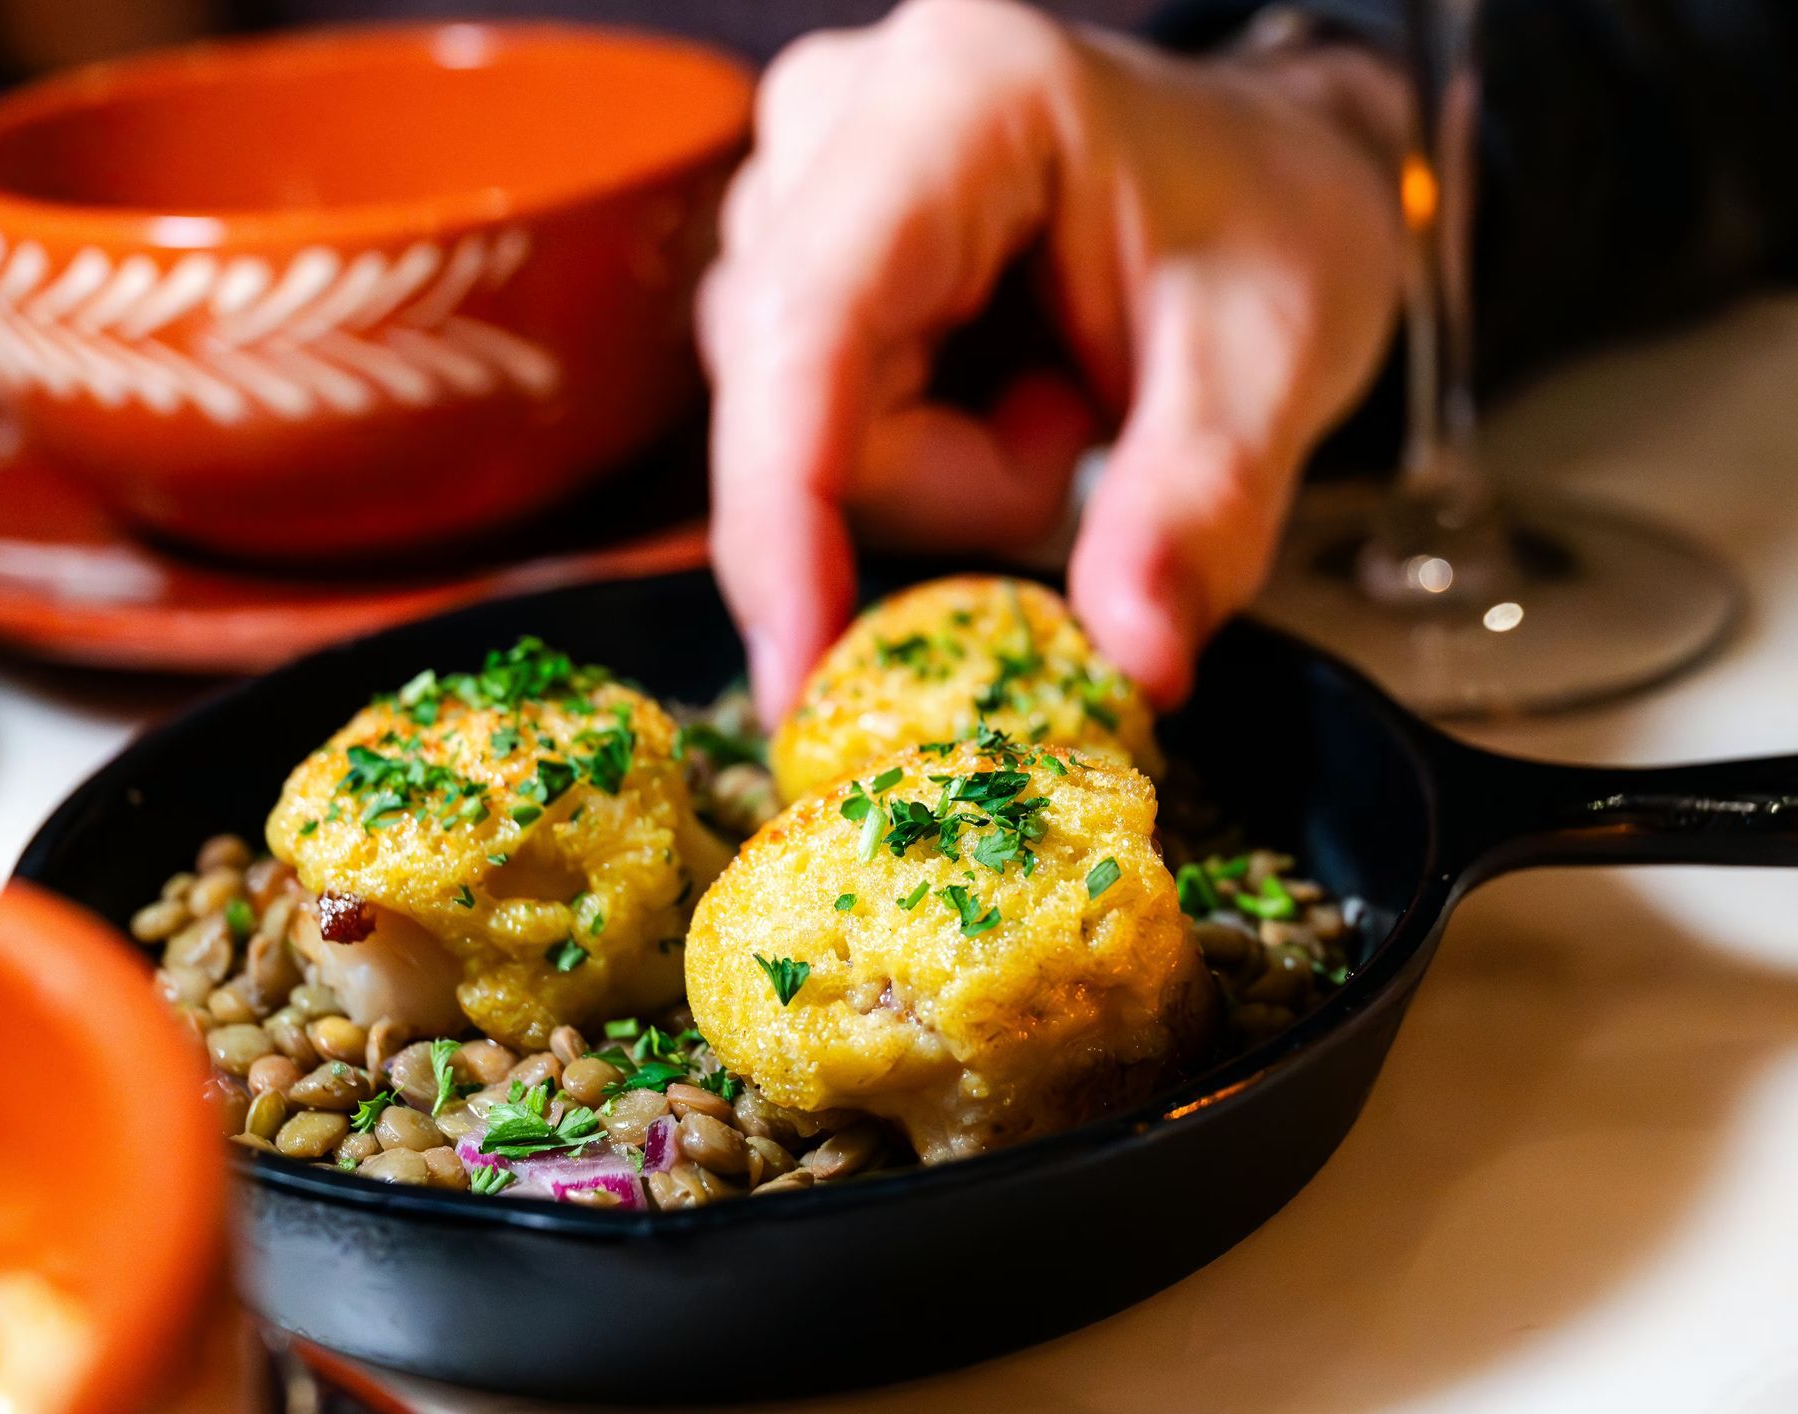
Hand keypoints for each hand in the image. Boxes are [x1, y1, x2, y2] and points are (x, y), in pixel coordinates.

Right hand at [699, 0, 1406, 721]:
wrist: (1269, 174)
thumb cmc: (1272, 224)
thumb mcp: (1274, 363)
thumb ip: (1200, 510)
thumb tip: (1135, 663)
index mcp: (959, 97)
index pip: (813, 329)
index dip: (784, 512)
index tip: (800, 672)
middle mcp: (838, 124)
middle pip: (797, 407)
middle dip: (949, 486)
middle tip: (1078, 431)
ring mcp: (798, 191)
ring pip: (795, 436)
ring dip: (941, 475)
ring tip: (1060, 395)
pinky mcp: (792, 262)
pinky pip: (806, 434)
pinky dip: (919, 460)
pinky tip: (1004, 392)